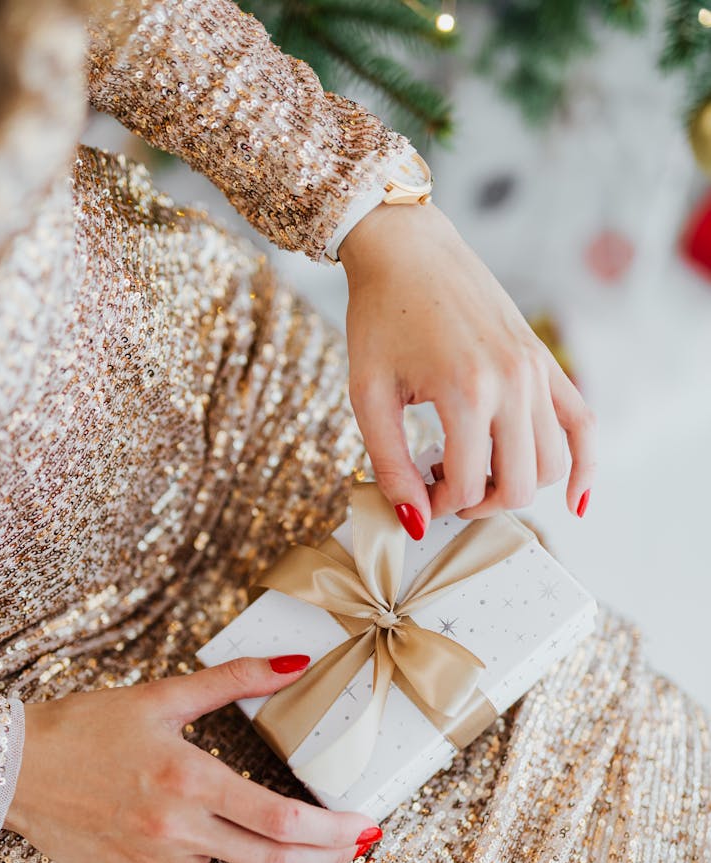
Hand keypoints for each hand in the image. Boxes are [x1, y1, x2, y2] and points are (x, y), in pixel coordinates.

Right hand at [4, 656, 379, 862]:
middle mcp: (177, 828)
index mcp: (190, 777)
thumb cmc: (89, 726)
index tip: (365, 828)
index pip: (279, 816)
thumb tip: (297, 662)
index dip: (332, 829)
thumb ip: (235, 678)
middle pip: (270, 860)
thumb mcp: (164, 694)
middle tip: (360, 857)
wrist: (16, 766)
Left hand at [340, 202, 595, 534]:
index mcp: (465, 390)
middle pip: (518, 485)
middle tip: (444, 483)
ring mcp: (536, 371)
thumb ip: (389, 465)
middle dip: (479, 502)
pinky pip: (583, 425)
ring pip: (552, 465)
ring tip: (476, 467)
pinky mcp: (546, 362)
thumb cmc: (379, 317)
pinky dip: (585, 467)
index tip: (417, 491)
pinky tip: (575, 500)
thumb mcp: (368, 394)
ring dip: (516, 485)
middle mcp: (512, 382)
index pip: (468, 485)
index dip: (439, 505)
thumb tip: (416, 522)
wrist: (407, 249)